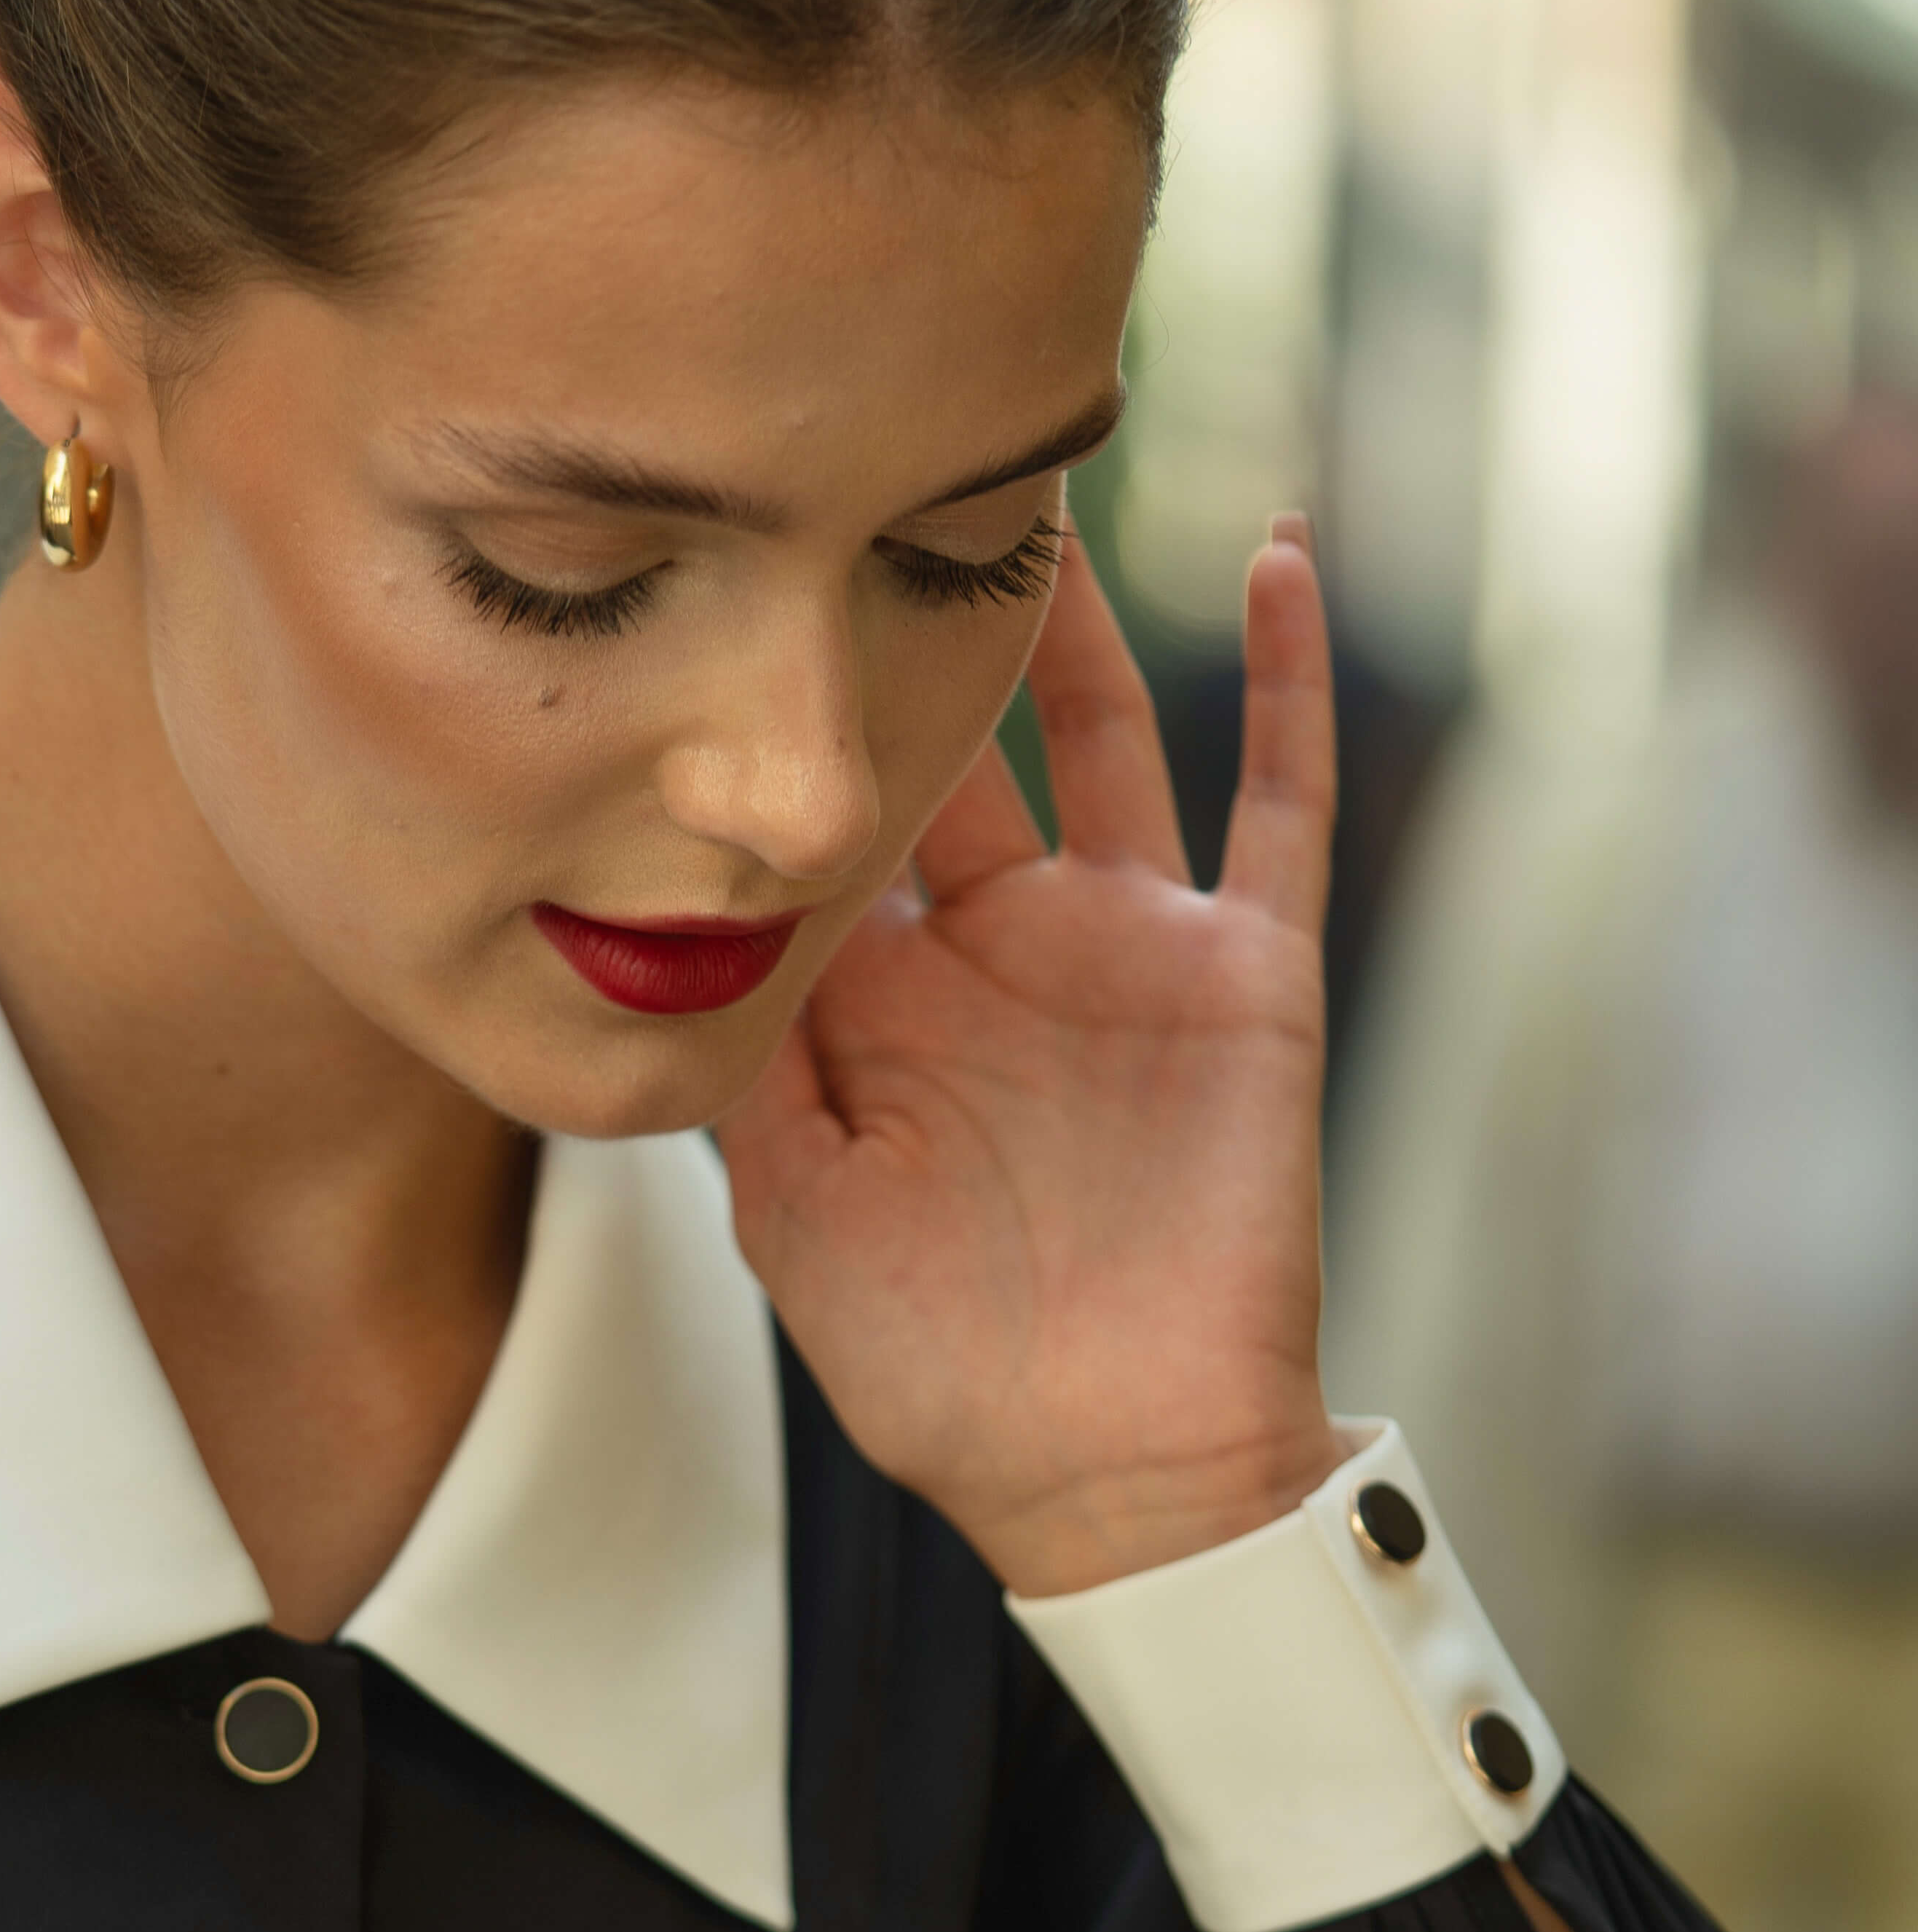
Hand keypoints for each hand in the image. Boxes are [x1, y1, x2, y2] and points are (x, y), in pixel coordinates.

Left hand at [719, 516, 1341, 1596]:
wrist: (1115, 1468)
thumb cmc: (946, 1374)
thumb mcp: (797, 1222)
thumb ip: (736, 1078)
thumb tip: (649, 935)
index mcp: (884, 1007)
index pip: (822, 830)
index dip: (781, 726)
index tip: (721, 582)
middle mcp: (1000, 953)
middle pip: (953, 751)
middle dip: (910, 628)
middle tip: (859, 463)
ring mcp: (1128, 949)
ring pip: (1098, 737)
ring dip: (1071, 617)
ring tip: (1035, 471)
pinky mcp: (1244, 970)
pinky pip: (1272, 799)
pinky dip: (1282, 679)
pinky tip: (1275, 552)